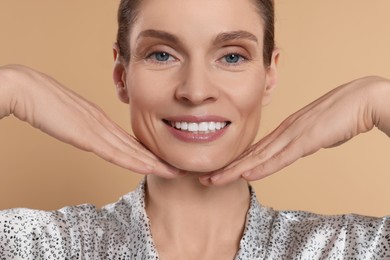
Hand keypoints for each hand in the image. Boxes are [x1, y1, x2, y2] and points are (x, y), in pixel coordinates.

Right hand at [0, 65, 179, 177]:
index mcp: (100, 120)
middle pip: (136, 146)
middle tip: (179, 168)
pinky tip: (149, 168)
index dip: (148, 152)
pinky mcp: (87, 135)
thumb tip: (90, 136)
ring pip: (131, 150)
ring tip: (174, 171)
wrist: (28, 89)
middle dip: (159, 159)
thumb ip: (82, 126)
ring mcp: (97, 129)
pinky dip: (133, 161)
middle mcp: (104, 124)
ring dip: (154, 163)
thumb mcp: (69, 117)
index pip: (129, 140)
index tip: (163, 161)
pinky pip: (115, 152)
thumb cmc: (44, 102)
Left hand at [200, 76, 389, 185]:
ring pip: (258, 157)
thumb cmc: (341, 115)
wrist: (360, 99)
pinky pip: (280, 157)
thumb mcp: (316, 133)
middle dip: (226, 168)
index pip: (255, 150)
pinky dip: (262, 167)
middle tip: (204, 178)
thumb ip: (304, 142)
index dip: (235, 162)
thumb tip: (299, 148)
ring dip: (234, 170)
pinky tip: (246, 174)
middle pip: (250, 154)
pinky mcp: (306, 139)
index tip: (220, 172)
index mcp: (285, 131)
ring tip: (213, 179)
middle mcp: (283, 132)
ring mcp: (292, 135)